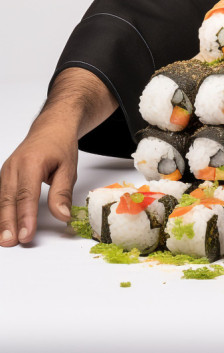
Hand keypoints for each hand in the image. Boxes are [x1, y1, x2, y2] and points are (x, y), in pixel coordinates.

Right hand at [0, 67, 116, 246]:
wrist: (51, 128)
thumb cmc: (60, 146)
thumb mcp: (68, 167)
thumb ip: (63, 192)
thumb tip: (62, 216)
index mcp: (31, 163)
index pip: (26, 194)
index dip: (25, 216)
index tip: (26, 235)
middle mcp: (14, 167)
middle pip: (8, 199)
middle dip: (9, 223)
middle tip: (12, 242)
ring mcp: (6, 171)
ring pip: (1, 199)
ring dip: (2, 221)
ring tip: (5, 240)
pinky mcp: (4, 176)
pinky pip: (0, 196)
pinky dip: (1, 212)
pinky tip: (3, 226)